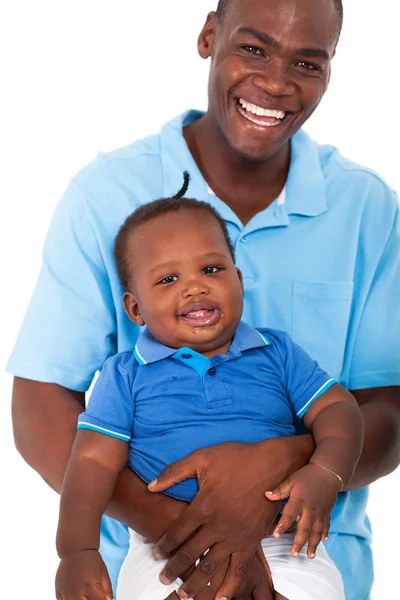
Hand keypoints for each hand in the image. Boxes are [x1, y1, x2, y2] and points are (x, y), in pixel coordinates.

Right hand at [55, 549, 112, 599]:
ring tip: (84, 595)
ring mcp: (66, 592)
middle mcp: (76, 591)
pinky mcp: (59, 590)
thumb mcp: (103, 572)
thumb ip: (107, 588)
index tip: (103, 598)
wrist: (76, 549)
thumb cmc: (90, 559)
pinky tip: (75, 596)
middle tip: (93, 596)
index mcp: (89, 586)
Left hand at [148, 437, 312, 598]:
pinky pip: (238, 569)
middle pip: (189, 553)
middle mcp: (217, 525)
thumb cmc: (236, 458)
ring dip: (195, 583)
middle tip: (162, 578)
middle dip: (173, 568)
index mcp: (203, 506)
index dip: (163, 546)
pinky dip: (229, 587)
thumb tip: (151, 486)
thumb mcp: (202, 458)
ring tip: (183, 594)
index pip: (176, 533)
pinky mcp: (251, 541)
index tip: (156, 554)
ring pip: (210, 566)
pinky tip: (219, 598)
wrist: (272, 464)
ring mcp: (235, 536)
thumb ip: (174, 472)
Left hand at [266, 463, 339, 558]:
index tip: (275, 535)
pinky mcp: (327, 513)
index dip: (282, 525)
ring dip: (313, 544)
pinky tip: (323, 541)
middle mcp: (311, 510)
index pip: (289, 515)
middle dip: (299, 542)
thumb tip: (266, 495)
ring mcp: (320, 513)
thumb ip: (280, 489)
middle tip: (293, 554)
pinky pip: (326, 526)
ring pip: (316, 532)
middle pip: (304, 529)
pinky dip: (324, 534)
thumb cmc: (307, 475)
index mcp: (299, 500)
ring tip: (309, 556)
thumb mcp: (292, 480)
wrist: (328, 472)